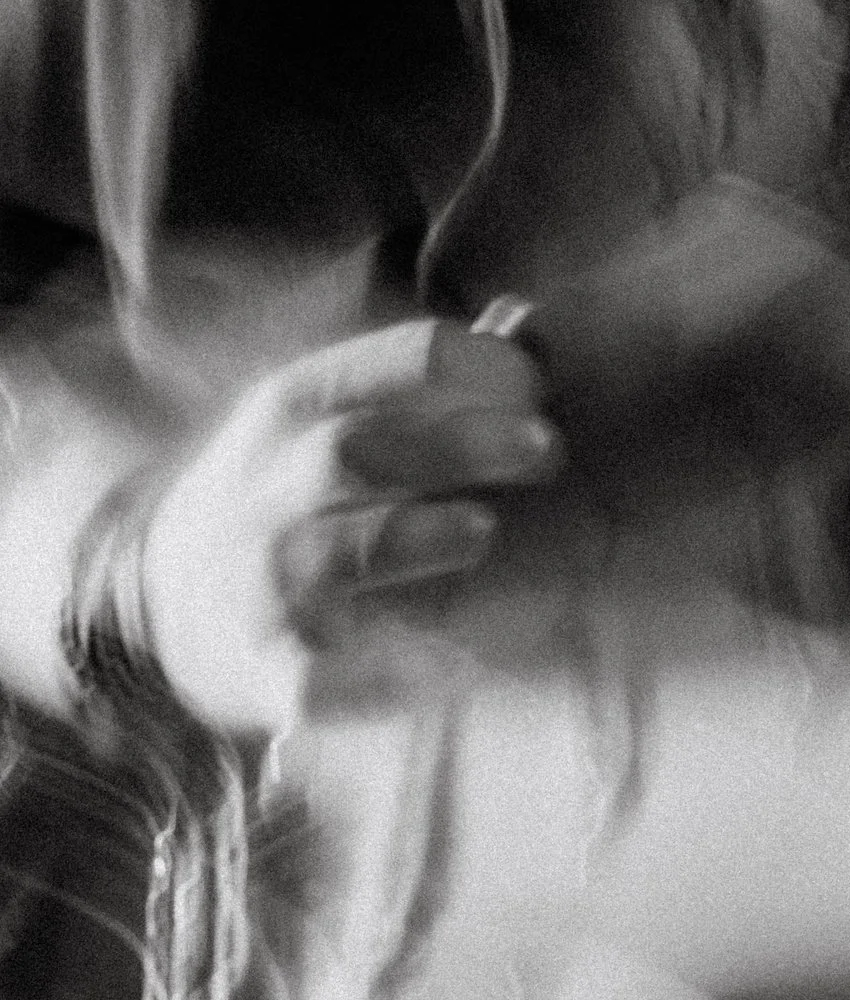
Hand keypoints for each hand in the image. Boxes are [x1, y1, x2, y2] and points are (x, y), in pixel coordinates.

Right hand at [134, 318, 559, 738]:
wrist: (151, 603)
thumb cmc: (285, 490)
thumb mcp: (330, 412)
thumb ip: (433, 375)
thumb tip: (530, 321)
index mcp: (295, 406)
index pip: (397, 361)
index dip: (481, 366)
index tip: (540, 387)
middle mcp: (267, 487)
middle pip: (357, 451)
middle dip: (459, 445)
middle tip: (549, 450)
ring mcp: (257, 582)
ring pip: (329, 554)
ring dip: (414, 536)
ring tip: (484, 532)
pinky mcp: (262, 670)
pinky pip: (316, 678)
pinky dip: (382, 678)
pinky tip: (454, 668)